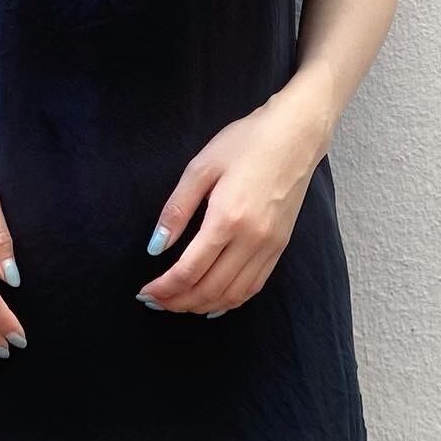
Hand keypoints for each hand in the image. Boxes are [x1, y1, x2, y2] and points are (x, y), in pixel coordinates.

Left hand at [136, 93, 328, 316]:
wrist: (296, 135)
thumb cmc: (246, 143)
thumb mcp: (201, 167)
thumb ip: (177, 210)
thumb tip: (155, 247)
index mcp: (227, 219)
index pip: (189, 270)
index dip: (164, 288)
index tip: (145, 292)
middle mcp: (251, 240)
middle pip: (210, 289)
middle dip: (178, 302)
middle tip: (154, 301)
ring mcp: (270, 246)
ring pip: (233, 295)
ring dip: (201, 305)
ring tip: (178, 303)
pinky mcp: (281, 247)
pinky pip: (254, 286)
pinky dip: (230, 301)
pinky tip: (212, 302)